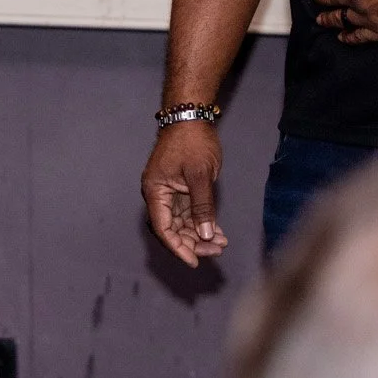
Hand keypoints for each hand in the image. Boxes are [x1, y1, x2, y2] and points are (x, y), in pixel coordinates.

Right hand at [142, 119, 227, 265]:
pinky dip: (201, 222)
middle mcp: (159, 194)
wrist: (191, 116)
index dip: (178, 247)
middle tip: (216, 251)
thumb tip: (206, 235)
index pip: (163, 228)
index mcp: (155, 191)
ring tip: (221, 243)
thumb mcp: (199, 175)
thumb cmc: (193, 142)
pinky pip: (188, 212)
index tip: (194, 261)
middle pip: (172, 228)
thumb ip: (202, 206)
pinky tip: (217, 232)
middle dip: (193, 242)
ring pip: (181, 223)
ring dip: (199, 234)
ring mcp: (169, 192)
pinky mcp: (180, 188)